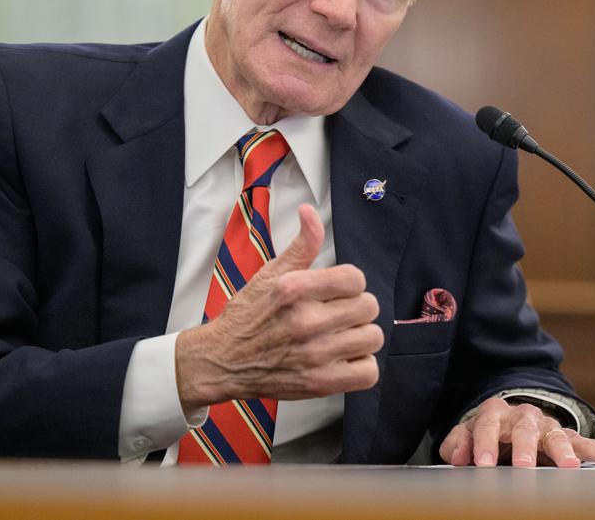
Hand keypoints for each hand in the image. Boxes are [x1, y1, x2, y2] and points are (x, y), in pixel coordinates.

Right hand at [175, 203, 382, 412]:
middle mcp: (306, 321)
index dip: (350, 284)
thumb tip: (309, 211)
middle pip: (368, 306)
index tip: (339, 292)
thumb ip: (300, 245)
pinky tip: (345, 359)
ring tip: (342, 337)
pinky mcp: (320, 383)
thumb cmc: (249, 315)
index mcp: (294, 289)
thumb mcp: (270, 274)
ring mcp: (314, 355)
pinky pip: (368, 372)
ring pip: (372, 337)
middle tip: (340, 315)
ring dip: (361, 336)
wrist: (223, 361)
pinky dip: (362, 366)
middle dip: (357, 308)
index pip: (355, 278)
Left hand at [439, 397, 594, 468]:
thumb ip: (458, 443)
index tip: (481, 464)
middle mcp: (524, 416)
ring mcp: (548, 426)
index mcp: (496, 413)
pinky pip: (587, 444)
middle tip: (523, 467)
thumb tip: (458, 456)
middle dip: (525, 448)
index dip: (483, 443)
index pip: (488, 424)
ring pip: (558, 435)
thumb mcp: (466, 436)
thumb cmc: (486, 434)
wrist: (510, 423)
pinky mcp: (568, 438)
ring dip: (563, 452)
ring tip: (569, 469)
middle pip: (525, 428)